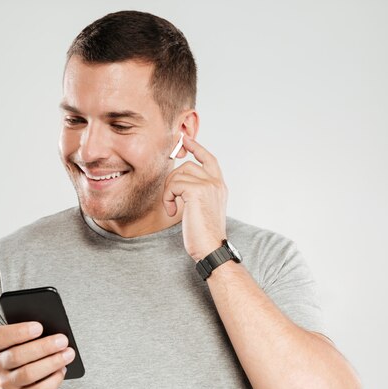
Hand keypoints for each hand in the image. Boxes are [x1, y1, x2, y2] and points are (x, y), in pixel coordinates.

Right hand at [0, 322, 75, 388]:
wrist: (18, 385)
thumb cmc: (28, 355)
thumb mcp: (26, 342)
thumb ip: (35, 335)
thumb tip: (54, 333)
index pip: (0, 337)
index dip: (19, 331)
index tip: (39, 327)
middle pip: (17, 356)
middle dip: (43, 347)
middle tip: (62, 340)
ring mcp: (7, 384)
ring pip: (28, 374)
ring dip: (52, 362)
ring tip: (68, 354)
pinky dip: (53, 379)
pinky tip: (62, 370)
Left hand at [163, 135, 227, 260]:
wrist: (211, 248)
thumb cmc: (204, 234)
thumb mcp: (203, 209)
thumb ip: (197, 192)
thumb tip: (180, 182)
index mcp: (220, 186)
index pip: (209, 159)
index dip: (197, 148)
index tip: (185, 139)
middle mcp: (216, 183)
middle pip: (187, 165)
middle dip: (173, 180)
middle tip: (170, 199)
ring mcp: (208, 185)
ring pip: (178, 174)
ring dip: (169, 191)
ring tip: (172, 208)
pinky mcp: (197, 190)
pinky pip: (173, 184)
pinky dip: (168, 198)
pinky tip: (172, 211)